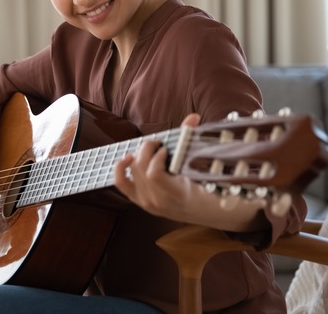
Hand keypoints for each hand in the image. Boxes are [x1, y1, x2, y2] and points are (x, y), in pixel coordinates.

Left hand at [114, 114, 266, 231]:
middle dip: (148, 150)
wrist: (204, 211)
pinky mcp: (139, 201)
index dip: (157, 157)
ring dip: (139, 155)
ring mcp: (146, 202)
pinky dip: (120, 168)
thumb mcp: (203, 169)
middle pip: (140, 168)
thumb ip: (193, 141)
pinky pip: (121, 183)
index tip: (166, 149)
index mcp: (175, 194)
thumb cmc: (207, 188)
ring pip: (133, 171)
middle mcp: (157, 201)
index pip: (154, 174)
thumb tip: (193, 117)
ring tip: (151, 150)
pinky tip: (127, 158)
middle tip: (159, 144)